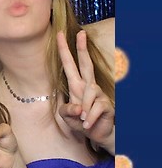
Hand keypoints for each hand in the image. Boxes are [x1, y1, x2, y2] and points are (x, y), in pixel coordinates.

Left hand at [56, 29, 113, 150]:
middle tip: (81, 33)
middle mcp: (88, 86)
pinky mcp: (107, 104)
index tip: (59, 34)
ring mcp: (99, 94)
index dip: (64, 50)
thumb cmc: (80, 122)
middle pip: (86, 63)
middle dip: (83, 48)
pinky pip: (96, 107)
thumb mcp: (67, 117)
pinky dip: (90, 117)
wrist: (96, 134)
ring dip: (84, 108)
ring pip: (90, 91)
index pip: (69, 64)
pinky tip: (88, 124)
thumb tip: (78, 107)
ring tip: (83, 120)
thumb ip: (67, 111)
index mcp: (76, 85)